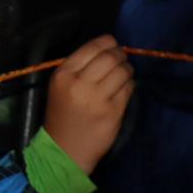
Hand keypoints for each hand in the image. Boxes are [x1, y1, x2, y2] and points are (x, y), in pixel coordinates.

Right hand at [43, 35, 135, 173]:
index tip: (113, 45)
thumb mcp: (61, 86)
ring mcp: (97, 98)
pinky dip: (130, 84)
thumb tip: (108, 49)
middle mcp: (79, 83)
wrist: (64, 150)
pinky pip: (128, 89)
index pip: (92, 48)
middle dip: (120, 55)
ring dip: (128, 69)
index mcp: (64, 74)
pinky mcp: (112, 112)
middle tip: (122, 59)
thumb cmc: (63, 115)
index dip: (108, 42)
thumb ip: (79, 67)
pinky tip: (125, 87)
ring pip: (122, 71)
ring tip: (125, 73)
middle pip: (110, 57)